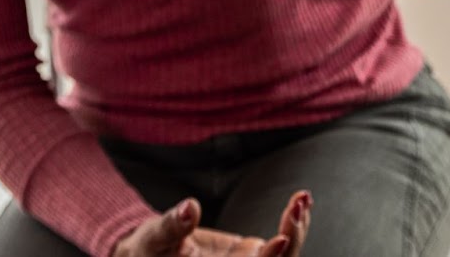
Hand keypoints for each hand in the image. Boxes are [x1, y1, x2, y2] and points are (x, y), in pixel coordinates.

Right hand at [113, 191, 310, 256]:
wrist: (152, 254)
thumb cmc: (147, 252)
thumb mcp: (153, 239)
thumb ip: (171, 227)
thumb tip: (189, 209)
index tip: (280, 238)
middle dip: (290, 239)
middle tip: (297, 206)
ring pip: (283, 255)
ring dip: (295, 229)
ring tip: (301, 199)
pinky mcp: (252, 255)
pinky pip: (280, 242)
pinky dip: (292, 223)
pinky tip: (301, 201)